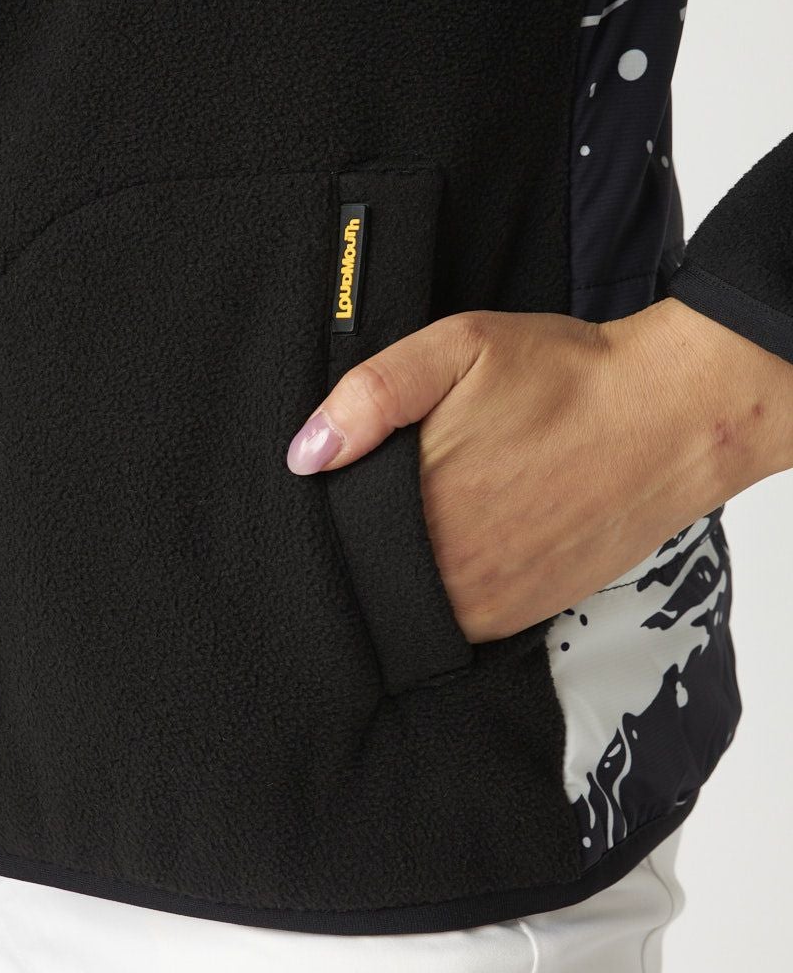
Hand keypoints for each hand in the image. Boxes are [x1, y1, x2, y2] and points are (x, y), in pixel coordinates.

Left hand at [285, 298, 787, 642]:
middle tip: (369, 512)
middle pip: (367, 578)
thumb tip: (305, 456)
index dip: (326, 520)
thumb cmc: (563, 376)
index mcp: (420, 502)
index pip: (337, 538)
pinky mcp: (521, 617)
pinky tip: (452, 555)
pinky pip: (455, 624)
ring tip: (412, 531)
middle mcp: (449, 566)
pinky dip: (442, 598)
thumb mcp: (458, 348)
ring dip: (399, 581)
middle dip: (358, 552)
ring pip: (408, 608)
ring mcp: (487, 601)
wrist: (667, 416)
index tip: (324, 503)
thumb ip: (374, 395)